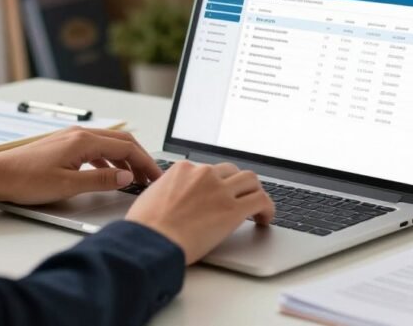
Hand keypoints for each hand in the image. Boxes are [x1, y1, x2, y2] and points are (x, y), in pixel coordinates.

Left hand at [0, 127, 161, 204]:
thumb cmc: (26, 180)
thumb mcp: (68, 185)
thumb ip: (101, 181)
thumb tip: (127, 177)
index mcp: (84, 141)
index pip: (126, 148)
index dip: (145, 163)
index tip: (156, 178)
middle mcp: (79, 134)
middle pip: (121, 142)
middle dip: (140, 159)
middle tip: (152, 177)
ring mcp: (71, 138)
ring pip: (108, 145)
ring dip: (124, 161)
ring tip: (134, 179)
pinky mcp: (63, 146)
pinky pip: (95, 150)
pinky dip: (108, 162)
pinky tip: (109, 176)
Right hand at [125, 161, 274, 263]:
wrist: (150, 242)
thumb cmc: (145, 228)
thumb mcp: (150, 197)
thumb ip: (167, 191)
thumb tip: (171, 198)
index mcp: (183, 169)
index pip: (209, 169)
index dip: (217, 182)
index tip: (220, 192)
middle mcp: (203, 174)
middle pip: (232, 171)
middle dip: (237, 184)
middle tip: (240, 198)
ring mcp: (219, 190)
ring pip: (251, 180)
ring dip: (255, 192)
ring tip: (257, 207)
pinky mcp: (232, 210)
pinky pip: (261, 201)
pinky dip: (267, 208)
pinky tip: (265, 219)